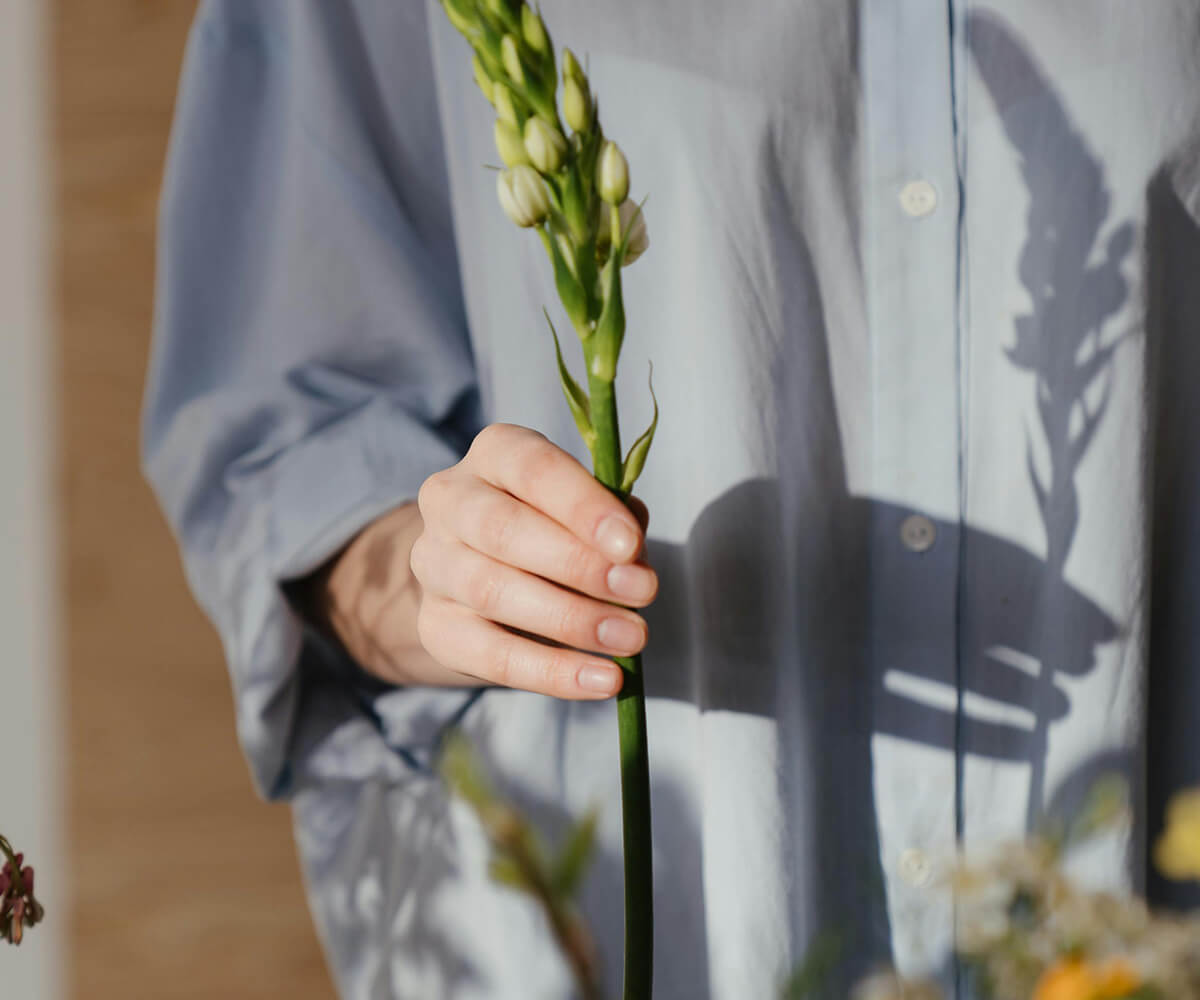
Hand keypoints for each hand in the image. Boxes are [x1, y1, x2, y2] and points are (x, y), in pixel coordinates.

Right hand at [318, 423, 656, 698]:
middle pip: (503, 529)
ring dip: (571, 619)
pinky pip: (490, 654)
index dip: (582, 506)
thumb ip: (614, 519)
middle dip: (579, 565)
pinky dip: (551, 672)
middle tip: (642, 592)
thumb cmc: (557, 525)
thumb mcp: (589, 507)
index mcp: (495, 454)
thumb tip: (632, 558)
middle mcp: (450, 500)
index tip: (630, 545)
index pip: (532, 467)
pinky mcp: (434, 625)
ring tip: (631, 638)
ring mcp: (434, 564)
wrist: (488, 573)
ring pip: (492, 591)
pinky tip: (600, 680)